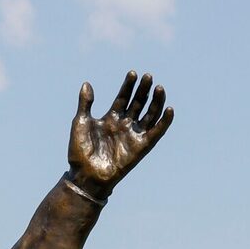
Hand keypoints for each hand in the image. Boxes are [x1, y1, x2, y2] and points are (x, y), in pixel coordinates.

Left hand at [68, 72, 171, 191]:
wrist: (85, 174)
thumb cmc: (80, 151)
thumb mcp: (80, 122)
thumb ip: (85, 103)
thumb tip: (87, 84)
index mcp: (110, 119)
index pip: (123, 98)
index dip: (128, 86)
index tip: (133, 73)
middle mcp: (124, 125)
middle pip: (138, 103)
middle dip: (143, 90)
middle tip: (148, 76)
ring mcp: (133, 135)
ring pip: (149, 115)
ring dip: (155, 102)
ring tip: (159, 88)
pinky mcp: (141, 147)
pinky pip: (156, 132)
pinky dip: (164, 122)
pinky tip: (169, 109)